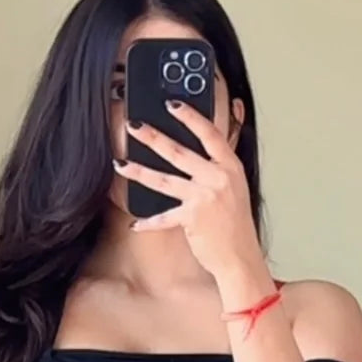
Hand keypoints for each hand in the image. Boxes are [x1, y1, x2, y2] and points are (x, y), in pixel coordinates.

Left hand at [115, 102, 271, 298]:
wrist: (241, 256)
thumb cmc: (236, 224)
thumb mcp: (236, 186)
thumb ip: (222, 161)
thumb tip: (215, 132)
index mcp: (230, 166)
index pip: (209, 133)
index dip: (190, 116)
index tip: (172, 104)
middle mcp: (218, 178)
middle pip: (179, 152)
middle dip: (153, 137)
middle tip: (133, 126)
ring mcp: (204, 197)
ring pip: (164, 180)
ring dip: (139, 171)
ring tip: (120, 163)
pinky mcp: (192, 218)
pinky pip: (164, 217)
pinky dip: (149, 222)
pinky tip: (135, 223)